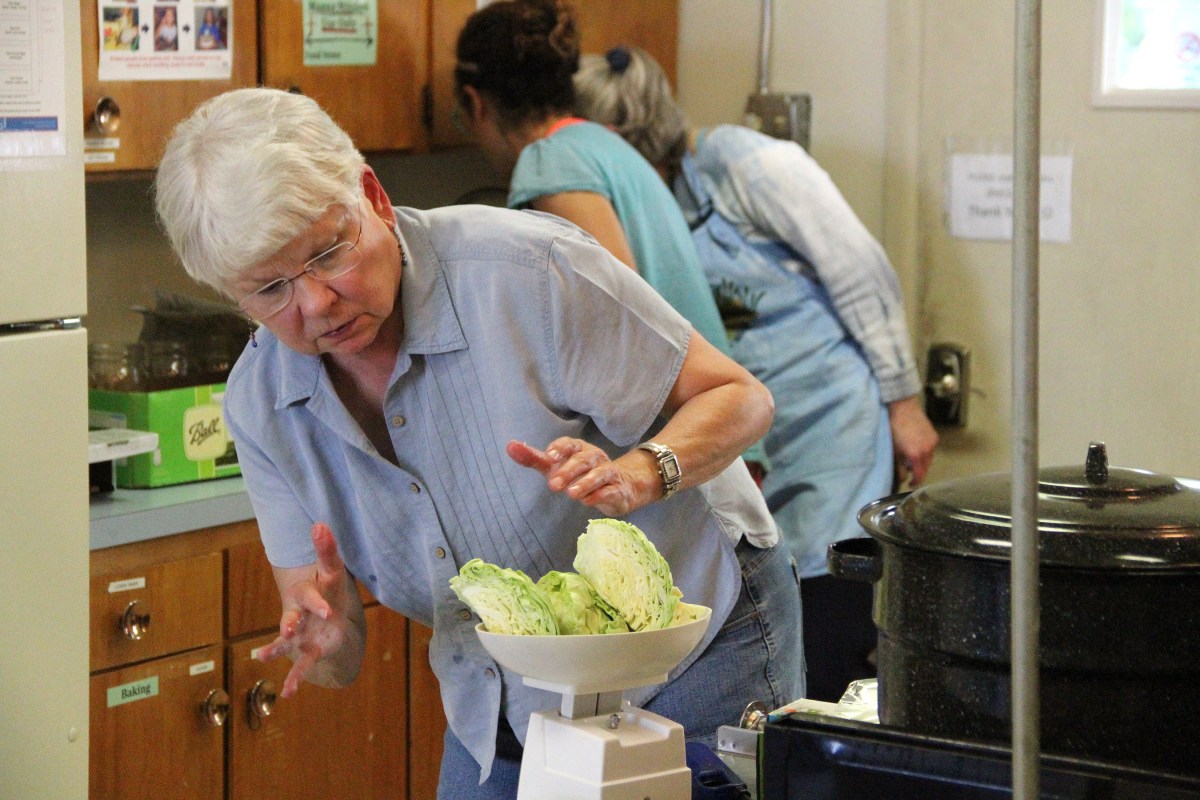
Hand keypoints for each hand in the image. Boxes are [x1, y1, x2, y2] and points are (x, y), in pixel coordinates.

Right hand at [255, 523, 354, 697]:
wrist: (328, 613)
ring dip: (276, 650)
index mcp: (307, 594)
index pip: (311, 595)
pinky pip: (300, 666)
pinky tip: (287, 693)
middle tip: (287, 631)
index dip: (318, 603)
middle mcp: (300, 616)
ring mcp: (302, 635)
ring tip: (261, 658)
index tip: (327, 609)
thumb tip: (320, 523)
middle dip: (289, 625)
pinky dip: (294, 679)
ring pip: (286, 643)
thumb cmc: (330, 588)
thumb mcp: (333, 571)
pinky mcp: (310, 651)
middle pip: (292, 619)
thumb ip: (327, 550)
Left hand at [506, 437, 651, 515]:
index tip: (549, 456)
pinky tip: (588, 502)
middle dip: (569, 471)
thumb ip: (534, 458)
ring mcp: (608, 473)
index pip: (570, 443)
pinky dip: (600, 496)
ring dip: (585, 483)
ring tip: (571, 494)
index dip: (560, 448)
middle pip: (583, 460)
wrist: (619, 488)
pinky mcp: (618, 490)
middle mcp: (595, 458)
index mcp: (579, 449)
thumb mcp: (556, 467)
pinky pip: (610, 491)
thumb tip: (510, 446)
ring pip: (599, 474)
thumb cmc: (581, 475)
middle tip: (553, 485)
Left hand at [887, 395, 938, 486]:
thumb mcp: (893, 450)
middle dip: (918, 472)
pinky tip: (917, 448)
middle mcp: (927, 450)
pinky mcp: (934, 435)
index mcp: (916, 455)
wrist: (903, 407)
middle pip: (926, 468)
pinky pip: (931, 449)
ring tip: (912, 460)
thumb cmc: (894, 428)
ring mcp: (932, 442)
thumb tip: (903, 477)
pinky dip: (925, 452)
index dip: (916, 482)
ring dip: (922, 462)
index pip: (920, 475)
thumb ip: (899, 466)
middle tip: (910, 473)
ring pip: (929, 458)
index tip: (911, 485)